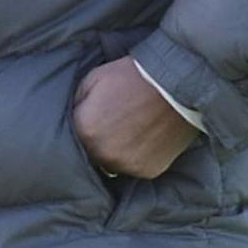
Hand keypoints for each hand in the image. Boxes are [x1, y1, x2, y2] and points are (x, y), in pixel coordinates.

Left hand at [72, 59, 197, 178]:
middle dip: (98, 139)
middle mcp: (105, 154)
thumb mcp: (92, 79)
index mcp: (86, 131)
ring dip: (116, 150)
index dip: (82, 124)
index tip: (93, 116)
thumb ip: (78, 103)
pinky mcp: (149, 170)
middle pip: (92, 153)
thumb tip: (75, 116)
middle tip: (112, 122)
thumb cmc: (130, 77)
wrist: (174, 85)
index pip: (73, 136)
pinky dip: (137, 155)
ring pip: (113, 163)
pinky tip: (144, 137)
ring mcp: (128, 164)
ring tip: (130, 130)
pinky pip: (134, 166)